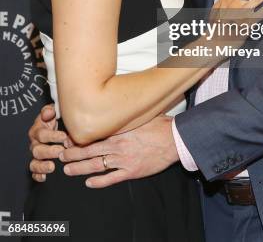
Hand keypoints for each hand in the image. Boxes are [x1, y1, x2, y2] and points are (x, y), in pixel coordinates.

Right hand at [28, 104, 70, 181]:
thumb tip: (48, 113)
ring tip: (52, 167)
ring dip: (42, 165)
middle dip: (49, 151)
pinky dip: (38, 175)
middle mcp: (35, 143)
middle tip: (60, 152)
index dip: (52, 136)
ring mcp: (36, 155)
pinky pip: (34, 172)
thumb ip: (50, 110)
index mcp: (38, 130)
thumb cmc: (55, 119)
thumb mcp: (53, 111)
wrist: (56, 127)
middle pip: (37, 150)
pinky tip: (44, 177)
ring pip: (34, 162)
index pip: (42, 134)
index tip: (64, 137)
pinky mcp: (38, 164)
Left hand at [60, 115, 177, 188]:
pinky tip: (88, 182)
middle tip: (61, 154)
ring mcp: (123, 160)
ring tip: (67, 170)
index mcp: (118, 131)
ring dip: (79, 168)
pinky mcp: (131, 171)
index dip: (78, 138)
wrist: (173, 140)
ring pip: (95, 165)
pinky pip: (111, 178)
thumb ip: (125, 116)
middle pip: (89, 150)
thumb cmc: (159, 125)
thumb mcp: (139, 116)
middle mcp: (117, 145)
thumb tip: (114, 107)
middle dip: (73, 153)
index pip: (93, 134)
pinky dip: (98, 181)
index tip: (67, 138)